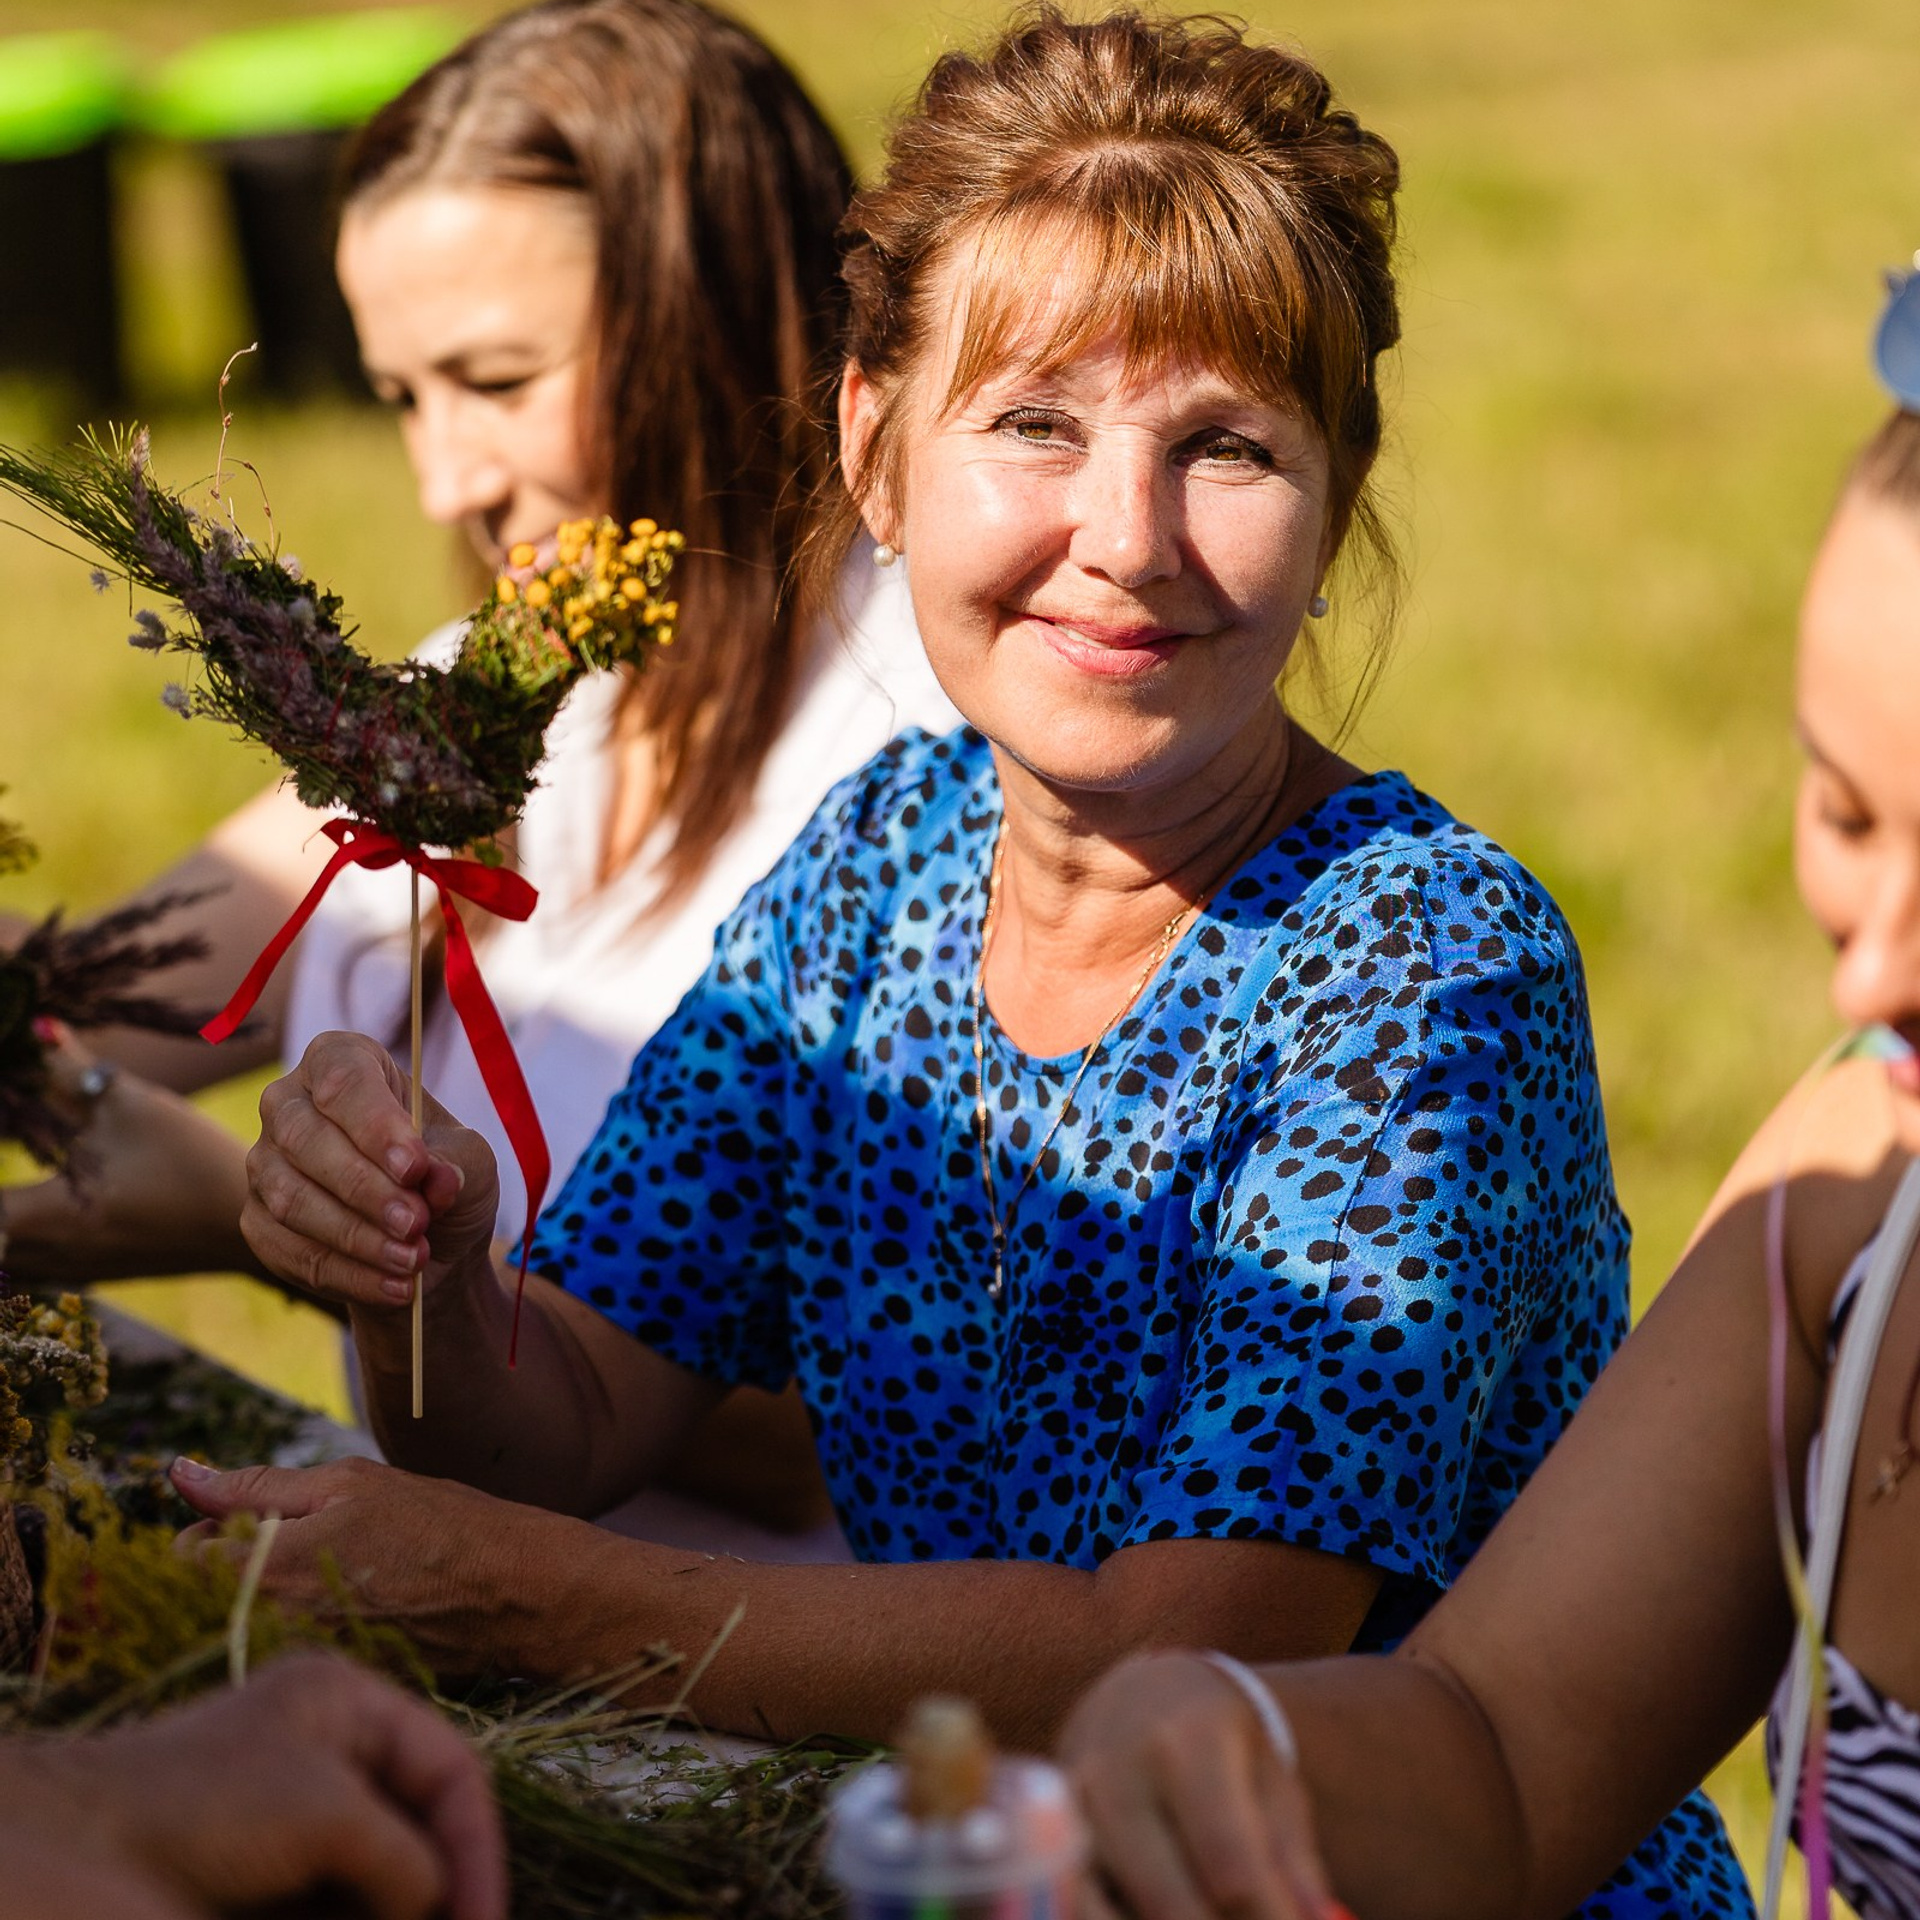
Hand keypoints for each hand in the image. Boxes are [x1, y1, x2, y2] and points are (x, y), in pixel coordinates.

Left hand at [0, 1028, 254, 1285]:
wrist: (251, 1217)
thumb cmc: (192, 1160)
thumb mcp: (132, 1106)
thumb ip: (70, 1071)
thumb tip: (38, 1028)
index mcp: (50, 1215)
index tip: (9, 1126)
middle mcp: (51, 1253)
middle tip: (19, 1132)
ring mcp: (72, 1270)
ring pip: (9, 1252)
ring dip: (7, 1217)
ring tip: (23, 1181)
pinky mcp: (93, 1272)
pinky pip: (34, 1260)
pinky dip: (25, 1234)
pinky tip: (49, 1200)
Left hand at [18, 1651, 505, 1919]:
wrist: (72, 1853)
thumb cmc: (200, 1806)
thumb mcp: (329, 1814)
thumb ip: (404, 1857)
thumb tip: (437, 1904)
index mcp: (346, 1705)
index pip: (449, 1771)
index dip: (477, 1846)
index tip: (487, 1918)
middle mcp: (327, 1757)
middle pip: (420, 1826)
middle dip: (444, 1886)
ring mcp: (292, 1822)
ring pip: (381, 1876)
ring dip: (407, 1912)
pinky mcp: (261, 1883)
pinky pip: (336, 1905)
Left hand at [170, 1453, 571, 1675]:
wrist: (515, 1594)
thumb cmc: (438, 1523)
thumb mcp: (349, 1482)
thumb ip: (257, 1485)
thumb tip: (179, 1473)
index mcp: (265, 1573)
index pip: (179, 1561)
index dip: (210, 1530)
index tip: (253, 1518)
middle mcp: (270, 1631)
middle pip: (205, 1601)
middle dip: (234, 1569)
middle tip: (296, 1543)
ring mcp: (299, 1666)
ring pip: (246, 1628)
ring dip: (269, 1600)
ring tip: (334, 1574)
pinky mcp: (330, 1685)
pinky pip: (289, 1653)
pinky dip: (305, 1628)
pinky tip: (357, 1607)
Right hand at [243, 1029, 499, 1310]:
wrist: (429, 1245)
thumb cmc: (447, 1180)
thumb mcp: (472, 1162)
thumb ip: (456, 1164)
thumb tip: (435, 1179)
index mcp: (344, 1062)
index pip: (344, 1079)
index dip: (375, 1125)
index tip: (414, 1168)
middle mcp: (290, 1103)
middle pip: (306, 1139)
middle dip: (365, 1188)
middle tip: (416, 1223)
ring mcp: (264, 1162)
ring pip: (291, 1199)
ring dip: (356, 1236)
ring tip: (413, 1259)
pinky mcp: (258, 1220)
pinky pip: (289, 1249)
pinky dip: (347, 1273)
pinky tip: (395, 1286)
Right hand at [1060, 1650, 1344, 1919]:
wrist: (1138, 1698)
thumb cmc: (1220, 1744)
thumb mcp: (1269, 1780)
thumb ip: (1291, 1858)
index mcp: (1186, 1744)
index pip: (1230, 1866)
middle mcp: (1116, 1774)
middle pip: (1172, 1906)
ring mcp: (1071, 1813)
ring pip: (1116, 1917)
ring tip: (1213, 1913)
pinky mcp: (1045, 1842)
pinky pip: (1082, 1908)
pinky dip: (1124, 1919)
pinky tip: (1156, 1912)